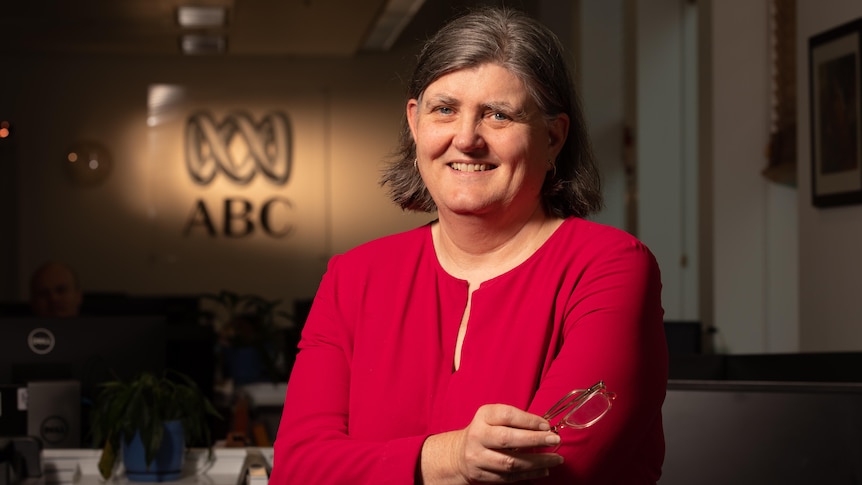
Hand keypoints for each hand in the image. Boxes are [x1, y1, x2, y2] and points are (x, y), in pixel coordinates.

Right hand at [419, 404, 563, 483]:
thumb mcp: (494, 418)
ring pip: (510, 462)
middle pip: (507, 439)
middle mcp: (478, 436)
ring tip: (556, 459)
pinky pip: (509, 477)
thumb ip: (516, 420)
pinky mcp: (481, 475)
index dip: (529, 420)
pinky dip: (529, 474)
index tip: (547, 425)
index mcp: (483, 417)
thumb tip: (545, 428)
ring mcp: (478, 457)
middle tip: (555, 440)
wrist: (459, 453)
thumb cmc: (485, 432)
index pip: (507, 416)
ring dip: (537, 462)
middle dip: (535, 440)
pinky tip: (544, 470)